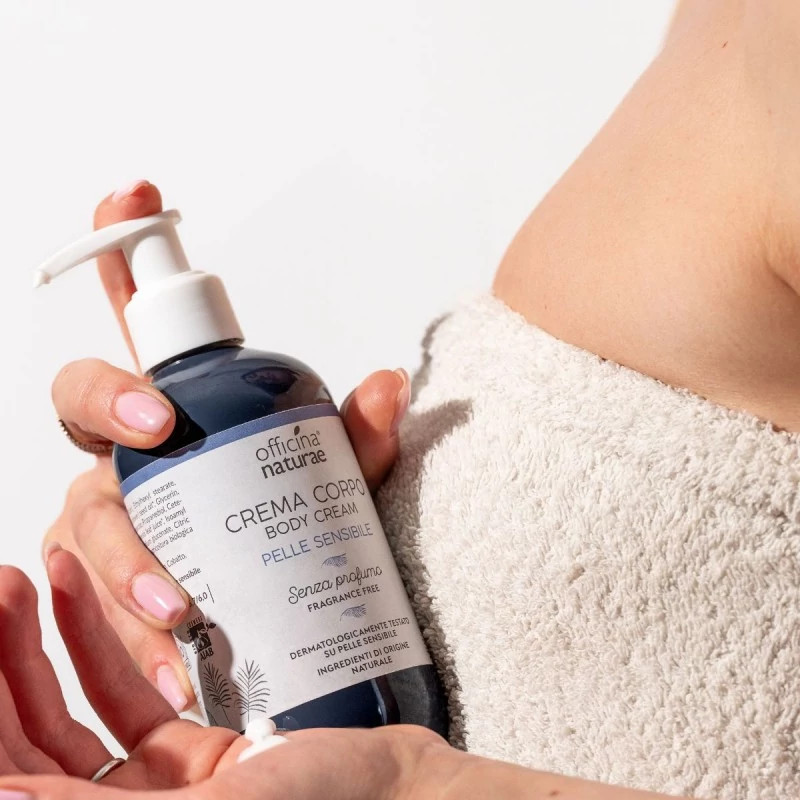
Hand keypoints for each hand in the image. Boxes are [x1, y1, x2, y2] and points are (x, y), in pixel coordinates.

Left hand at [0, 550, 452, 799]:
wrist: (402, 791)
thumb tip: (2, 798)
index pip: (18, 774)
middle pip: (35, 737)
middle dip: (12, 658)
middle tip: (6, 582)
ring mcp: (156, 789)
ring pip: (76, 710)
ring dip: (57, 639)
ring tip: (46, 569)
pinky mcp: (192, 755)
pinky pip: (129, 697)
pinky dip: (110, 645)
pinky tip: (96, 594)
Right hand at [44, 180, 409, 709]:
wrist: (301, 603)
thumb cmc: (306, 517)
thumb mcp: (336, 475)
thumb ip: (358, 435)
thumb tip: (388, 381)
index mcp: (181, 402)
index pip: (138, 315)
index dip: (122, 244)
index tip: (134, 194)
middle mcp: (132, 449)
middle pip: (82, 401)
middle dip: (107, 398)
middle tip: (161, 425)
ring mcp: (114, 512)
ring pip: (85, 515)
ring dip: (124, 554)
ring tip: (184, 607)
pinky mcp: (111, 585)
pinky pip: (95, 599)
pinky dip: (129, 633)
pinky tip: (176, 667)